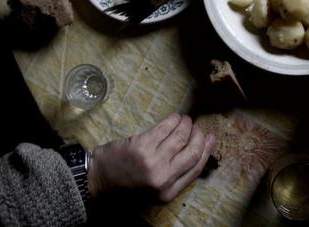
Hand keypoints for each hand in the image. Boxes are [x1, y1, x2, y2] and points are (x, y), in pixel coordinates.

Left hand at [87, 114, 215, 202]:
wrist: (98, 179)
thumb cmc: (126, 183)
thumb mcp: (154, 190)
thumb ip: (173, 176)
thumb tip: (196, 151)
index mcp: (168, 192)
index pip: (196, 167)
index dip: (206, 150)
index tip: (211, 138)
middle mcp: (163, 178)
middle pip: (192, 151)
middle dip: (198, 135)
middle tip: (197, 127)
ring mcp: (152, 161)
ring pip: (179, 136)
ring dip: (186, 124)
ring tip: (185, 120)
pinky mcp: (141, 145)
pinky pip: (164, 128)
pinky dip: (172, 120)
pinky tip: (174, 117)